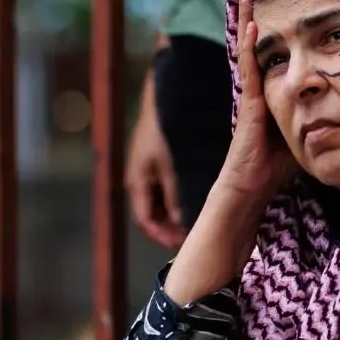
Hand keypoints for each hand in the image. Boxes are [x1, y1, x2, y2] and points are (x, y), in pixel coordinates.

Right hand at [125, 72, 185, 250]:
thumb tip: (183, 223)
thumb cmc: (167, 128)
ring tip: (201, 217)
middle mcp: (140, 178)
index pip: (147, 222)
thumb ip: (176, 194)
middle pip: (155, 213)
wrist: (166, 93)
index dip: (164, 237)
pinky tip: (201, 192)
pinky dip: (181, 193)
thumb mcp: (172, 165)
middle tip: (196, 235)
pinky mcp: (159, 158)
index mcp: (137, 183)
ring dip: (178, 210)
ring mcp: (148, 168)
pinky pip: (168, 184)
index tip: (183, 245)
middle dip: (172, 226)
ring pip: (162, 199)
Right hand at [217, 0, 296, 202]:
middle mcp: (256, 85)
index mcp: (268, 89)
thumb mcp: (302, 130)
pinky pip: (250, 68)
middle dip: (253, 10)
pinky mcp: (249, 103)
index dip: (269, 23)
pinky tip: (255, 26)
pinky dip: (252, 46)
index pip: (268, 48)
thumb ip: (315, 112)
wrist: (251, 186)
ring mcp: (250, 92)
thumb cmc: (276, 164)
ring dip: (248, 17)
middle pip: (254, 39)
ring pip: (248, 46)